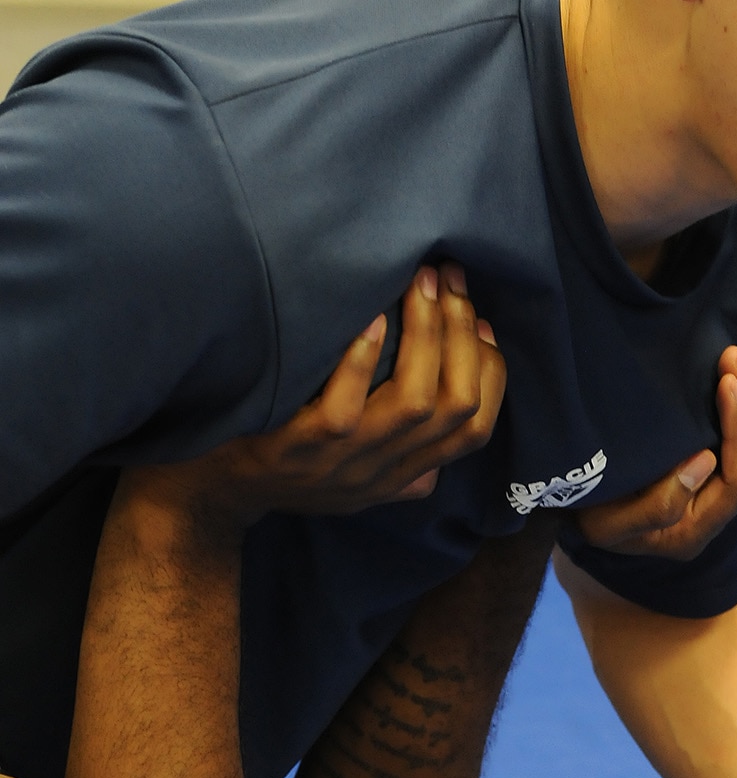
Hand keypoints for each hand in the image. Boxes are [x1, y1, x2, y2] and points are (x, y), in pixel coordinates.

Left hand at [158, 263, 505, 527]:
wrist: (205, 499)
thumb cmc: (279, 472)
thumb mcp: (350, 483)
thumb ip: (400, 472)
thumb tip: (443, 453)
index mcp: (399, 475)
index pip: (474, 430)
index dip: (490, 373)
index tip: (481, 321)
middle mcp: (379, 471)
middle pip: (454, 407)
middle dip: (462, 336)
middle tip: (450, 279)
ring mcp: (339, 462)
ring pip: (413, 404)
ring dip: (424, 336)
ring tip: (420, 283)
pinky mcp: (296, 449)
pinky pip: (343, 408)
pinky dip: (361, 358)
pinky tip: (369, 314)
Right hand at [575, 345, 736, 560]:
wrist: (581, 510)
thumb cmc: (589, 514)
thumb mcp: (607, 522)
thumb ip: (657, 505)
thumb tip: (706, 462)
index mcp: (695, 530)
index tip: (725, 382)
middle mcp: (719, 515)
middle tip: (735, 358)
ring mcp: (725, 495)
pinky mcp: (724, 473)